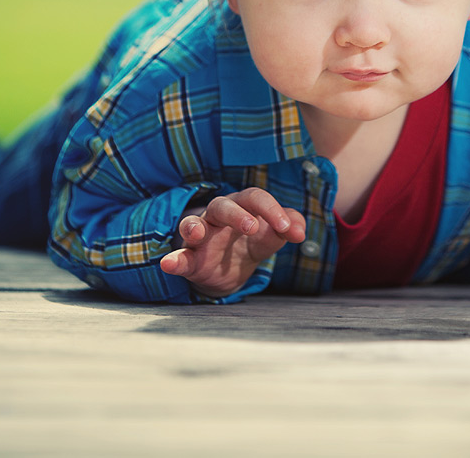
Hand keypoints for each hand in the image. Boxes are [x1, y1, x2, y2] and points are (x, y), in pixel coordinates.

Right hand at [159, 188, 305, 297]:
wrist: (226, 270)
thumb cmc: (248, 242)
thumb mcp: (270, 236)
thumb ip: (287, 228)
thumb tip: (300, 231)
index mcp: (241, 207)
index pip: (254, 198)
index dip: (271, 210)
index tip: (288, 229)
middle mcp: (217, 216)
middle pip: (222, 205)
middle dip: (236, 214)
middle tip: (253, 228)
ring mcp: (200, 237)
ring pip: (192, 224)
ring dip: (193, 227)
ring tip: (196, 234)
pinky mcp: (189, 259)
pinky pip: (179, 256)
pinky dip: (174, 260)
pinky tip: (169, 263)